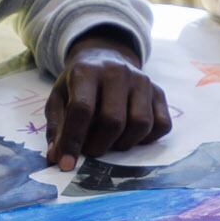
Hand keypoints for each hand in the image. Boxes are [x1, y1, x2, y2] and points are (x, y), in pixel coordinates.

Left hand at [45, 33, 171, 165]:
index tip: (66, 163)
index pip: (82, 110)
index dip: (73, 140)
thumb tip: (57, 157)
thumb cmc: (79, 84)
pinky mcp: (159, 92)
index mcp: (87, 72)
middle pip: (114, 120)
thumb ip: (57, 127)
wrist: (105, 57)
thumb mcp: (58, 98)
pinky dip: (148, 139)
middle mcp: (118, 72)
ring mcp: (142, 81)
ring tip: (111, 142)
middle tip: (91, 150)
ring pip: (141, 124)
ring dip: (124, 144)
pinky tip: (131, 135)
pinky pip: (162, 125)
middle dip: (100, 145)